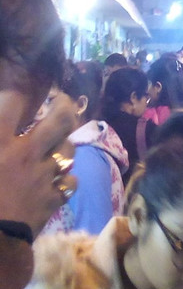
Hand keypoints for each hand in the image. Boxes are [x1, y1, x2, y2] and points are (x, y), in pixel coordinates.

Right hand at [0, 91, 77, 235]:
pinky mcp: (54, 198)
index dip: (20, 91)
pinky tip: (59, 177)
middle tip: (63, 101)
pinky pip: (70, 181)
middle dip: (65, 106)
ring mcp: (44, 176)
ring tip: (59, 140)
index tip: (23, 89)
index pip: (15, 100)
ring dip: (65, 143)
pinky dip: (66, 177)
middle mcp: (26, 153)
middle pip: (60, 120)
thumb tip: (2, 127)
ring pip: (69, 149)